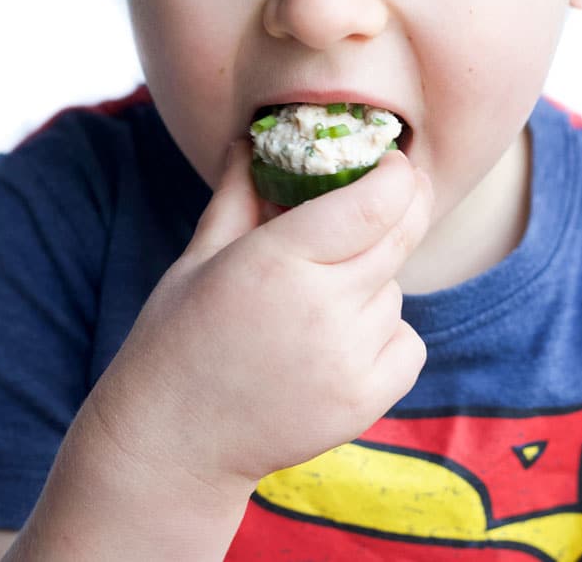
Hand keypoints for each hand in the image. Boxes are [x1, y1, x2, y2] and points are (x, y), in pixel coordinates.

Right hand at [83, 141, 431, 499]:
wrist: (173, 443)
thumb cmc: (178, 337)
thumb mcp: (200, 256)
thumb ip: (238, 193)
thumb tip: (249, 139)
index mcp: (276, 260)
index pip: (373, 203)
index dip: (397, 175)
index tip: (393, 160)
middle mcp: (321, 308)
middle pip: (399, 238)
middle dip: (407, 205)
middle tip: (398, 190)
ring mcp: (348, 360)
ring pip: (396, 292)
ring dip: (376, 280)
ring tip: (323, 298)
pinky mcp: (365, 402)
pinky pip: (408, 343)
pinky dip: (386, 333)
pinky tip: (340, 340)